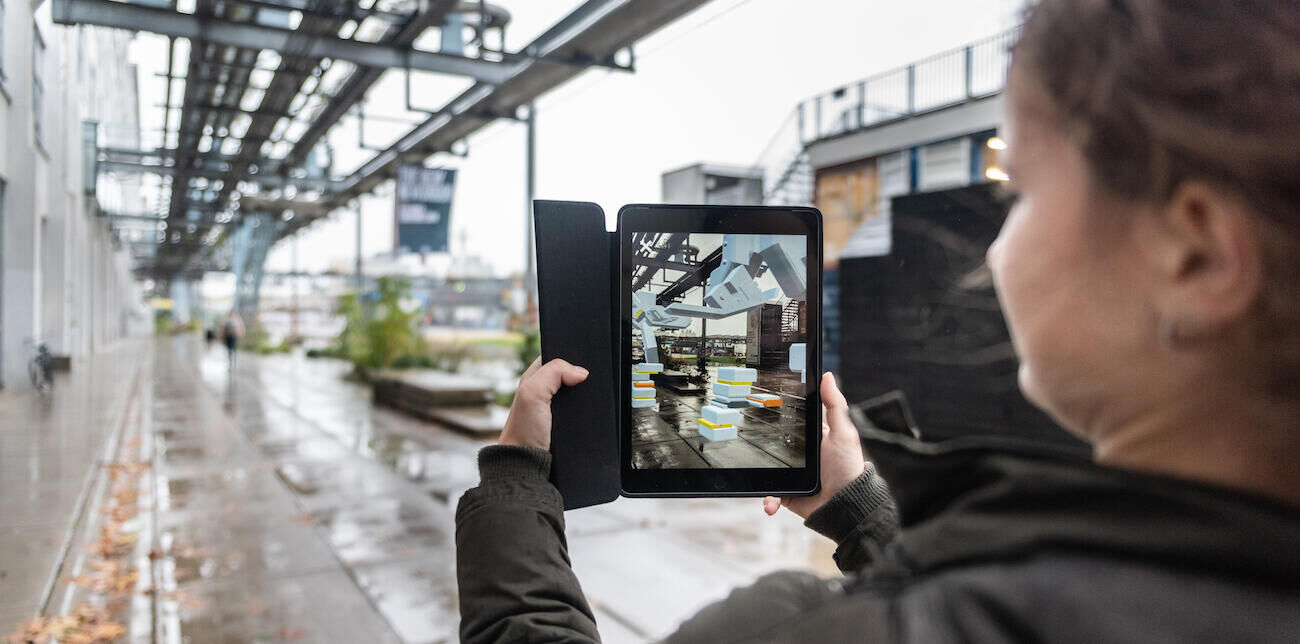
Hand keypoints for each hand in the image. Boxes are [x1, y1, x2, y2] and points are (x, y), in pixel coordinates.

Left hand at [500, 357, 589, 449]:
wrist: (527, 464)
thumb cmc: (523, 430)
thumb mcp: (532, 393)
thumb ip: (554, 373)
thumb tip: (581, 372)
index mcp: (534, 378)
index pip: (556, 358)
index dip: (570, 356)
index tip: (584, 360)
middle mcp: (544, 391)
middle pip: (570, 376)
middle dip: (580, 377)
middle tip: (590, 381)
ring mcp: (556, 408)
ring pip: (578, 394)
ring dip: (586, 397)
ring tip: (595, 397)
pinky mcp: (565, 423)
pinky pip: (581, 412)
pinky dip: (587, 412)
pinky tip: (592, 413)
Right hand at [763, 372, 864, 519]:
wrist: (845, 507)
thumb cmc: (848, 468)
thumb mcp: (843, 433)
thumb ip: (835, 405)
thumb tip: (827, 376)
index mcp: (811, 438)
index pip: (790, 422)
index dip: (776, 415)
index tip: (760, 406)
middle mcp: (798, 456)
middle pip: (772, 445)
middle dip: (759, 446)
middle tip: (748, 442)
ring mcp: (791, 475)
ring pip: (767, 470)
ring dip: (760, 477)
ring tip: (759, 479)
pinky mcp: (787, 494)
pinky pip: (770, 494)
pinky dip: (768, 499)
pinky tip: (770, 504)